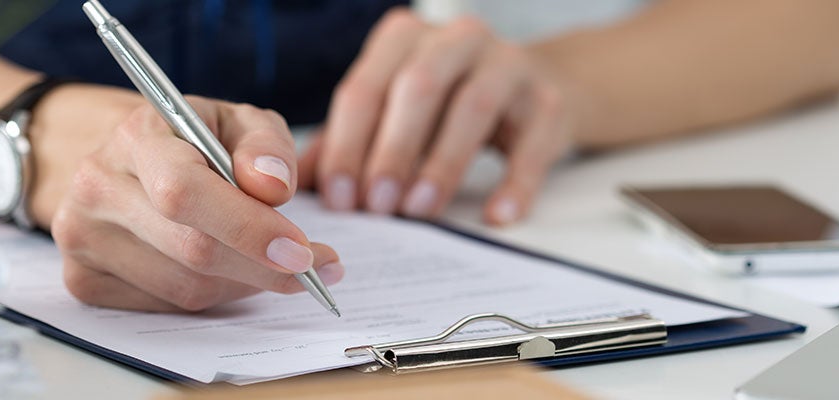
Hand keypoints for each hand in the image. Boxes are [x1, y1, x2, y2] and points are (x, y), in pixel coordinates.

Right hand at [48, 96, 342, 311]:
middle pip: (190, 249)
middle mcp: (98, 186)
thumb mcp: (238, 123)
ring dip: (243, 283)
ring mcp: (82, 237)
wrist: (129, 161)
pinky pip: (167, 307)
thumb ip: (265, 146)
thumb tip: (273, 187)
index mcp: (136, 136)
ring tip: (271, 263)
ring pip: (185, 287)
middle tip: (313, 268)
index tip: (301, 251)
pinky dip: (213, 295)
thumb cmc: (194, 141)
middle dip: (263, 266)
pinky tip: (227, 271)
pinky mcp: (84, 279)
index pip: (185, 191)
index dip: (248, 227)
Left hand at [300, 8, 576, 225]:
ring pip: (473, 106)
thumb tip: (289, 185)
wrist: (535, 90)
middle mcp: (457, 39)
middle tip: (377, 206)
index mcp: (405, 38)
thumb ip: (344, 144)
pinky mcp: (549, 100)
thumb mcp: (392, 114)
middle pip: (418, 87)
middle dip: (393, 149)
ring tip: (421, 209)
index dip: (348, 143)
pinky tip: (496, 216)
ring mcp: (509, 64)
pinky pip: (533, 142)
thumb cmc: (447, 107)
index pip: (365, 86)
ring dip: (443, 162)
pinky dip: (515, 182)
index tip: (340, 198)